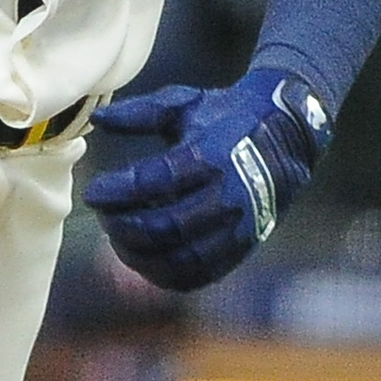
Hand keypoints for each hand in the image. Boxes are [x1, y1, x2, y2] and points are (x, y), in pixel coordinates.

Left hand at [83, 71, 331, 291]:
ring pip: (179, 260)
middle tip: (104, 217)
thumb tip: (97, 119)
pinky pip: (198, 276)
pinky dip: (165, 275)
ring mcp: (237, 228)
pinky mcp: (241, 248)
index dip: (116, 191)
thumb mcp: (185, 104)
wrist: (287, 137)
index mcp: (211, 156)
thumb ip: (140, 113)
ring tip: (120, 238)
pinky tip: (145, 258)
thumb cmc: (227, 118)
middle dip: (122, 227)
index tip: (94, 191)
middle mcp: (226, 197)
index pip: (153, 182)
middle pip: (162, 228)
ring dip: (139, 256)